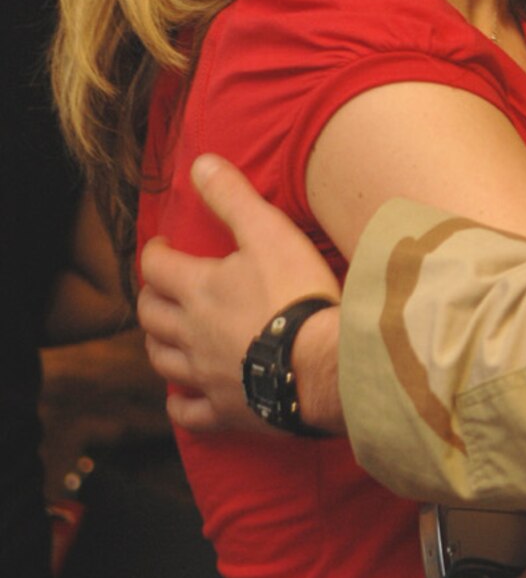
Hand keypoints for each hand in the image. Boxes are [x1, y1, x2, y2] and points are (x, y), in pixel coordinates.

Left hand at [139, 153, 341, 435]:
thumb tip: (200, 163)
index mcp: (199, 289)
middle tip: (160, 290)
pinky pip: (189, 413)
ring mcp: (206, 375)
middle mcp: (192, 334)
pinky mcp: (226, 410)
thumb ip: (233, 197)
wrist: (323, 364)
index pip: (158, 268)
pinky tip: (183, 398)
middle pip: (152, 316)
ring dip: (158, 345)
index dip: (155, 254)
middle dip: (151, 299)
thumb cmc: (298, 295)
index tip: (161, 247)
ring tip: (164, 336)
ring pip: (163, 361)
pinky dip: (181, 404)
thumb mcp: (269, 232)